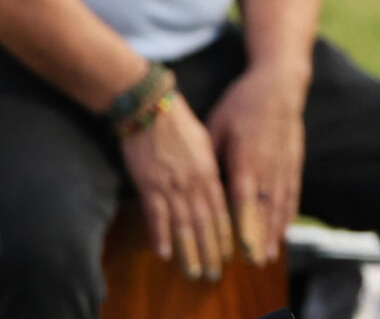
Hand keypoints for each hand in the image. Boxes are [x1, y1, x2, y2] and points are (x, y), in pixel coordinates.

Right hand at [121, 91, 234, 280]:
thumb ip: (209, 165)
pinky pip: (157, 216)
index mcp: (209, 170)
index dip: (225, 233)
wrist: (152, 107)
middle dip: (211, 250)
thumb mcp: (205, 140)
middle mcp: (194, 181)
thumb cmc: (179, 121)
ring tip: (193, 270)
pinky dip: (160, 235)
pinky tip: (164, 253)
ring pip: (183, 224)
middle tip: (214, 272)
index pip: (221, 209)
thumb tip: (215, 185)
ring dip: (189, 250)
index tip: (230, 253)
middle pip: (205, 222)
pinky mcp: (149, 185)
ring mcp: (172, 185)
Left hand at [207, 62, 308, 266]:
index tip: (243, 251)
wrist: (280, 82)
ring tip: (271, 253)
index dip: (244, 227)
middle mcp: (268, 166)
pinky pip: (292, 191)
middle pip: (264, 209)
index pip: (244, 201)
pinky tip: (285, 226)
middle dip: (260, 237)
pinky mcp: (294, 160)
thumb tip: (198, 182)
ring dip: (275, 230)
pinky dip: (289, 211)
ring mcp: (284, 164)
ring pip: (280, 204)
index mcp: (246, 159)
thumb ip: (210, 156)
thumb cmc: (243, 102)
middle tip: (257, 263)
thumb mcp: (217, 124)